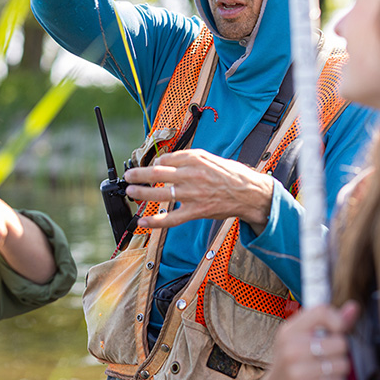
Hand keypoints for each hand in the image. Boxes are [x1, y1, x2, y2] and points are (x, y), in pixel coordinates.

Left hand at [122, 149, 275, 232]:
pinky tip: (143, 221)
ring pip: (161, 194)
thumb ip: (187, 159)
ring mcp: (193, 194)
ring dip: (142, 193)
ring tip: (131, 192)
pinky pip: (172, 218)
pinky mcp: (196, 211)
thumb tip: (165, 161)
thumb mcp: (209, 158)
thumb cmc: (230, 175)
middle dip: (139, 175)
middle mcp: (192, 175)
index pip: (165, 160)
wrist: (249, 193)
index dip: (154, 164)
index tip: (149, 168)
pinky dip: (155, 221)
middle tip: (129, 176)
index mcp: (195, 159)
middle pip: (158, 174)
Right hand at [266, 302, 359, 379]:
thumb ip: (328, 322)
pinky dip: (334, 379)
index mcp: (289, 331)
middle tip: (325, 354)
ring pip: (343, 363)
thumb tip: (353, 307)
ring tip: (324, 368)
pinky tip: (321, 378)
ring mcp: (298, 369)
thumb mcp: (301, 336)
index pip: (321, 312)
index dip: (338, 319)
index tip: (337, 329)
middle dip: (339, 350)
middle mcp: (292, 348)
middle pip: (340, 341)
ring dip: (338, 367)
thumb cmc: (292, 358)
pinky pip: (338, 379)